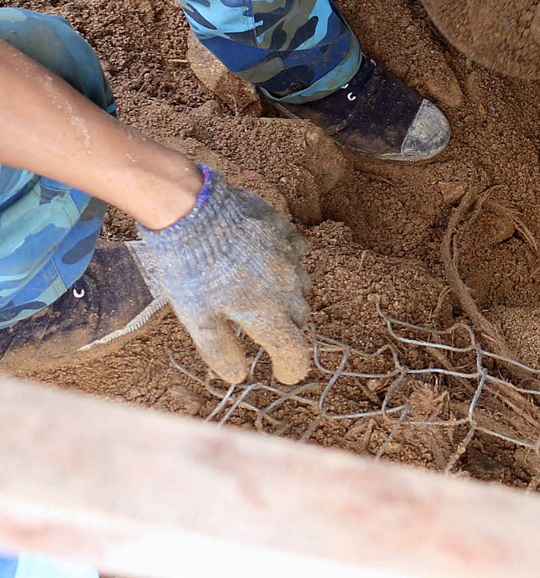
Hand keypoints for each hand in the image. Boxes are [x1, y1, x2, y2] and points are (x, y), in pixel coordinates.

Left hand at [134, 167, 312, 384]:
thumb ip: (220, 350)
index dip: (291, 368)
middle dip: (285, 330)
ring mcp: (291, 258)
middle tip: (260, 330)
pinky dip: (286, 266)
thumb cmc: (191, 269)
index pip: (295, 352)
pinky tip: (262, 262)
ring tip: (258, 294)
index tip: (283, 374)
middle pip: (298, 320)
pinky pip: (297, 256)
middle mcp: (288, 288)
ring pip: (300, 288)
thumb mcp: (196, 318)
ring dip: (286, 298)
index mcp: (267, 315)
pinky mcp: (287, 233)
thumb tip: (237, 376)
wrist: (194, 211)